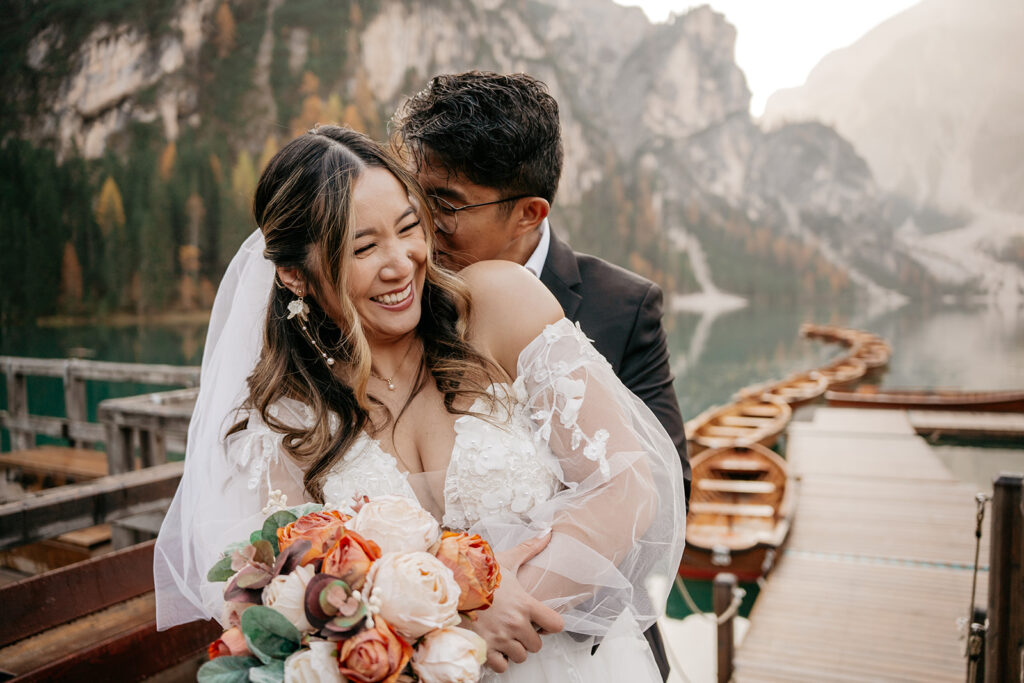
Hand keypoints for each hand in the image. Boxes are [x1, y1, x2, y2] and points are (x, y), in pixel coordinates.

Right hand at [469, 531, 564, 672]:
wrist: (448, 584)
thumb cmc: (476, 573)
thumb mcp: (505, 560)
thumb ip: (530, 549)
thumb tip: (548, 532)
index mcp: (524, 604)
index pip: (556, 624)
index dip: (550, 624)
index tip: (541, 620)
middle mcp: (515, 624)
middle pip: (537, 644)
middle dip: (529, 638)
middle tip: (517, 627)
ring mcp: (499, 638)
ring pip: (520, 656)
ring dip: (514, 648)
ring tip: (504, 635)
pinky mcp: (484, 649)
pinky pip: (502, 666)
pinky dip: (499, 659)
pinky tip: (493, 645)